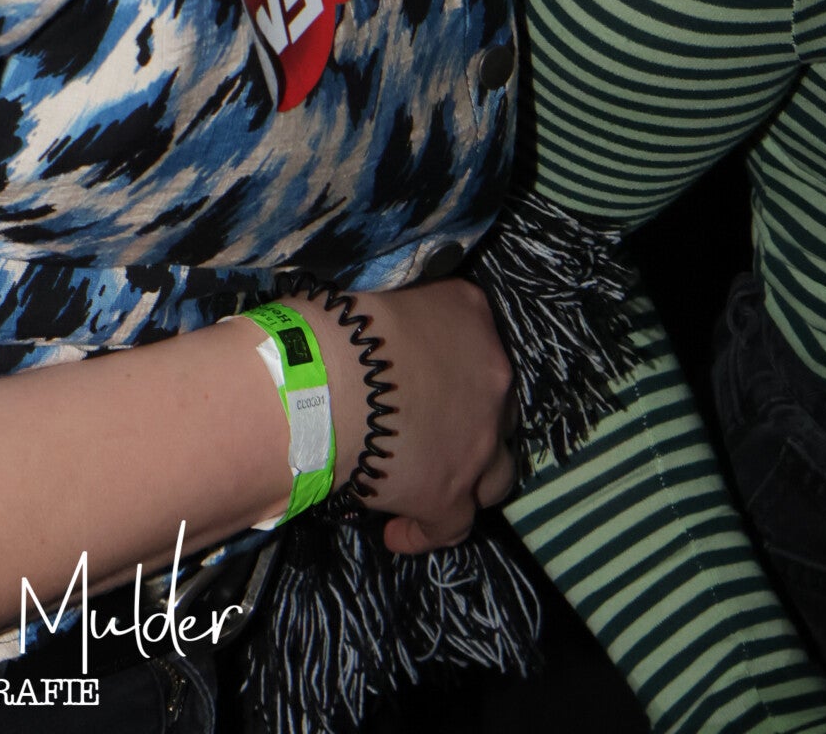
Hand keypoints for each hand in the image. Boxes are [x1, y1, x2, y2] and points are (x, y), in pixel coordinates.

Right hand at [318, 279, 515, 553]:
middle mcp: (493, 378)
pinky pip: (451, 526)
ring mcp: (478, 442)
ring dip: (469, 480)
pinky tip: (396, 534)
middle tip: (434, 434)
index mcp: (473, 315)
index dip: (456, 371)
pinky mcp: (448, 494)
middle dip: (473, 426)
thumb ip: (408, 314)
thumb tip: (389, 339)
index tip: (426, 384)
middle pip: (498, 411)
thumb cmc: (341, 325)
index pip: (479, 345)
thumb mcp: (391, 291)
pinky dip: (424, 532)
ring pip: (495, 475)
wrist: (327, 381)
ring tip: (431, 484)